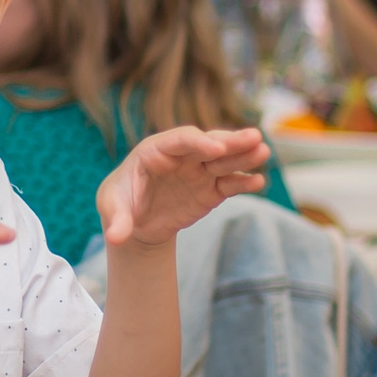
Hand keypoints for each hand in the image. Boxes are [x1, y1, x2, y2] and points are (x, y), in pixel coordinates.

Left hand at [98, 127, 271, 247]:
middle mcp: (182, 156)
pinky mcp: (211, 189)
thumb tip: (114, 237)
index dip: (198, 142)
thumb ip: (117, 219)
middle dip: (231, 141)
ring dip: (244, 156)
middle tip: (254, 138)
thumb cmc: (121, 203)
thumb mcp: (112, 208)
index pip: (179, 140)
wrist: (137, 220)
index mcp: (155, 150)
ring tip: (263, 152)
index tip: (216, 149)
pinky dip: (243, 182)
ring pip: (225, 160)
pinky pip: (230, 183)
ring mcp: (199, 171)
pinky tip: (258, 182)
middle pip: (209, 144)